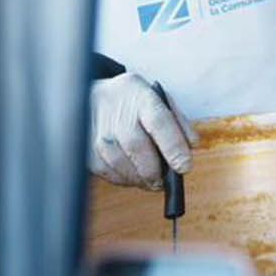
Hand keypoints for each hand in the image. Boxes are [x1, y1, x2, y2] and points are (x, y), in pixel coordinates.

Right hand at [88, 73, 195, 188]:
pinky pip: (105, 170)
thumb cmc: (131, 100)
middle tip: (163, 182)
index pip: (159, 121)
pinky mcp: (84, 146)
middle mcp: (115, 111)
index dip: (173, 146)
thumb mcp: (158, 98)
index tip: (184, 167)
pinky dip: (122, 179)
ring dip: (138, 178)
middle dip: (153, 170)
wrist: (87, 94)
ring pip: (119, 162)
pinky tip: (132, 176)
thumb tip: (192, 146)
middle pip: (136, 146)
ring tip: (150, 181)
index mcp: (140, 95)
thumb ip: (178, 121)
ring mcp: (96, 129)